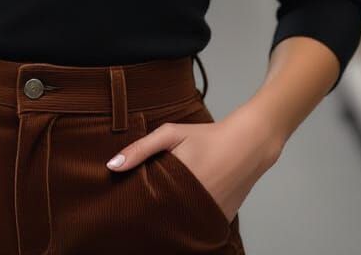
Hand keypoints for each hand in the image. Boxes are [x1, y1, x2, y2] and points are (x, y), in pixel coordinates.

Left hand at [105, 107, 283, 221]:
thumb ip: (141, 149)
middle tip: (138, 209)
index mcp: (178, 184)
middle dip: (150, 215)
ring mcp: (208, 217)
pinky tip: (181, 209)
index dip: (135, 207)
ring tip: (161, 207)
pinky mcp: (219, 222)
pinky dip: (188, 220)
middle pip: (161, 220)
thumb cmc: (207, 136)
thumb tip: (112, 166)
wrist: (248, 144)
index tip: (124, 205)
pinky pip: (197, 226)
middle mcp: (193, 205)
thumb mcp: (171, 134)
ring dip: (168, 219)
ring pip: (179, 226)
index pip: (147, 208)